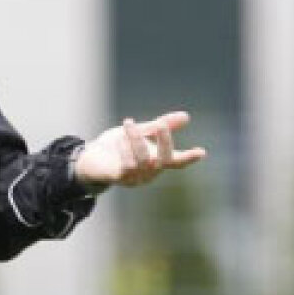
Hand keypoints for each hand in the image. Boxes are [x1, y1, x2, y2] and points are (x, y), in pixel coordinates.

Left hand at [75, 111, 205, 187]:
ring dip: (136, 139)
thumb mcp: (142, 132)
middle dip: (164, 141)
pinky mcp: (120, 178)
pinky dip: (124, 149)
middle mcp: (150, 171)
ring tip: (129, 123)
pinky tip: (120, 138)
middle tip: (161, 124)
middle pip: (164, 160)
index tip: (202, 152)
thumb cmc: (119, 145)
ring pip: (143, 160)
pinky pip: (127, 165)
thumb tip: (186, 116)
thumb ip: (161, 125)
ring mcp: (136, 177)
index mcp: (158, 161)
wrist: (92, 158)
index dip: (190, 157)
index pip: (178, 161)